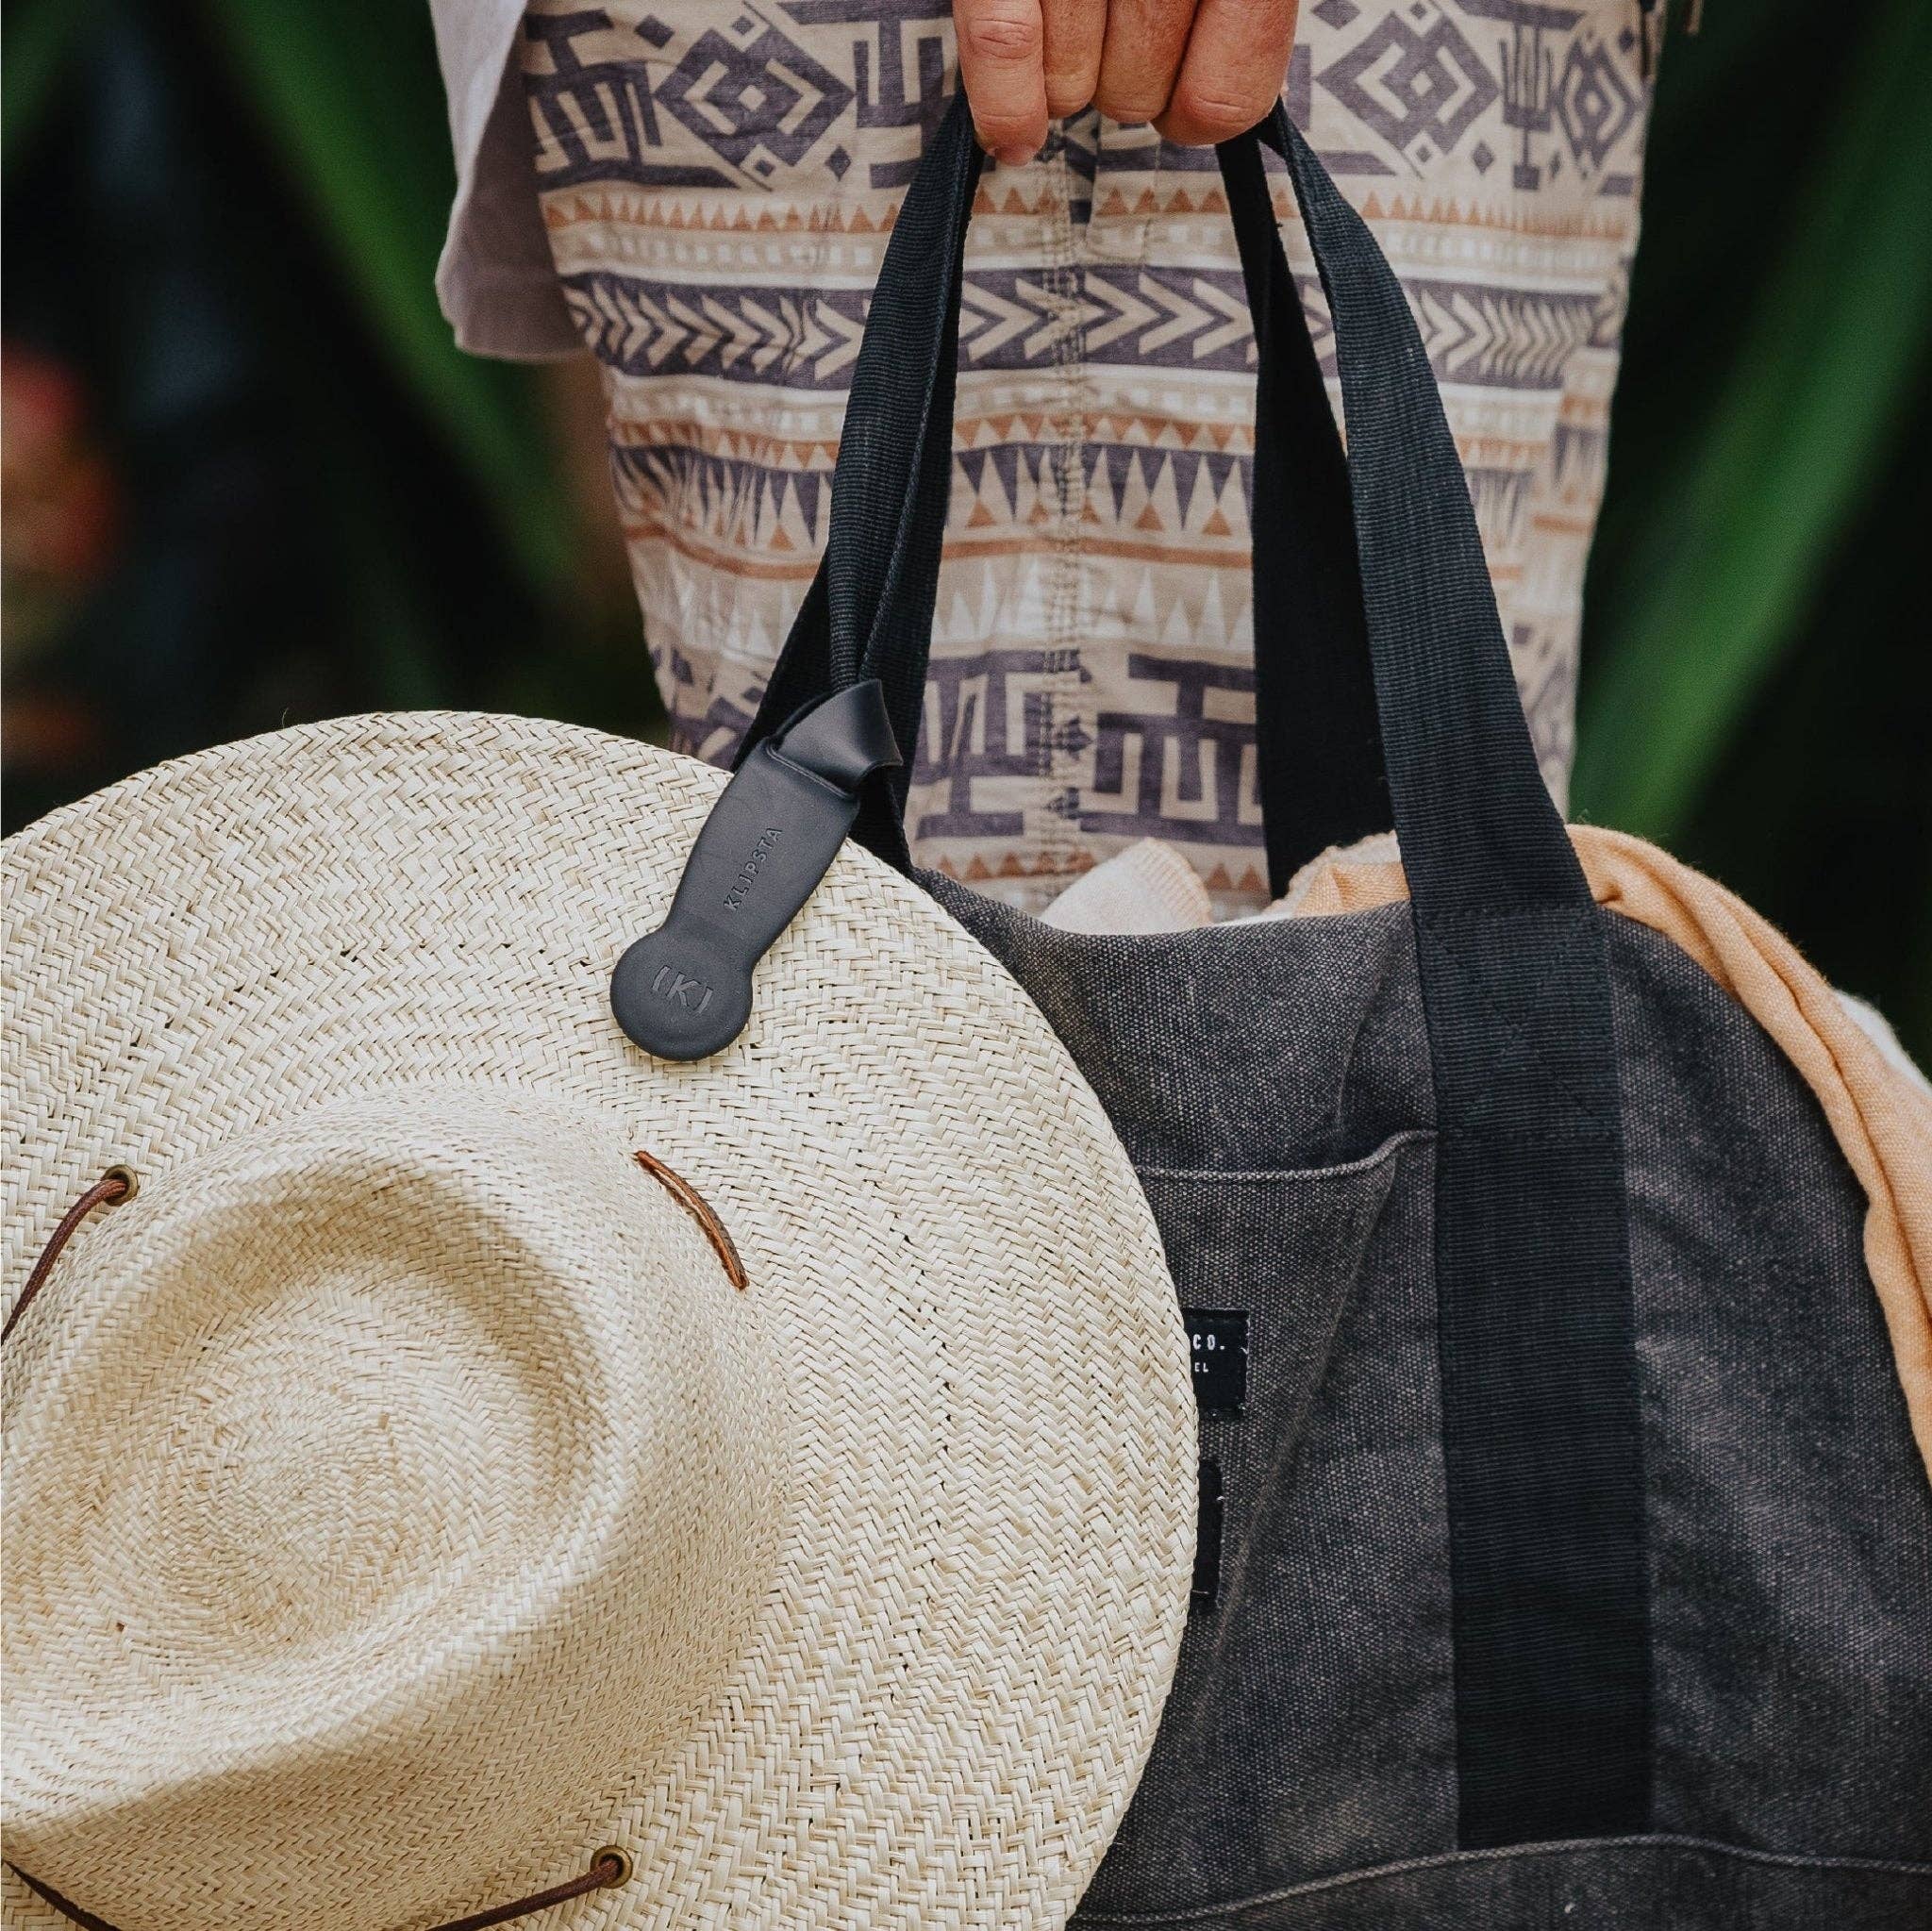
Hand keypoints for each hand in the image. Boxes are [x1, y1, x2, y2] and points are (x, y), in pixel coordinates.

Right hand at [954, 0, 1297, 166]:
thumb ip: (1240, 20)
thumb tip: (1213, 109)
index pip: (1228, 102)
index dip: (1199, 114)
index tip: (1185, 91)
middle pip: (1141, 97)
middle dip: (1126, 84)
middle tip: (1119, 33)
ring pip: (1072, 82)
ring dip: (1066, 82)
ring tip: (1072, 32)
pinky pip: (1002, 41)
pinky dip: (1003, 103)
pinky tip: (1012, 135)